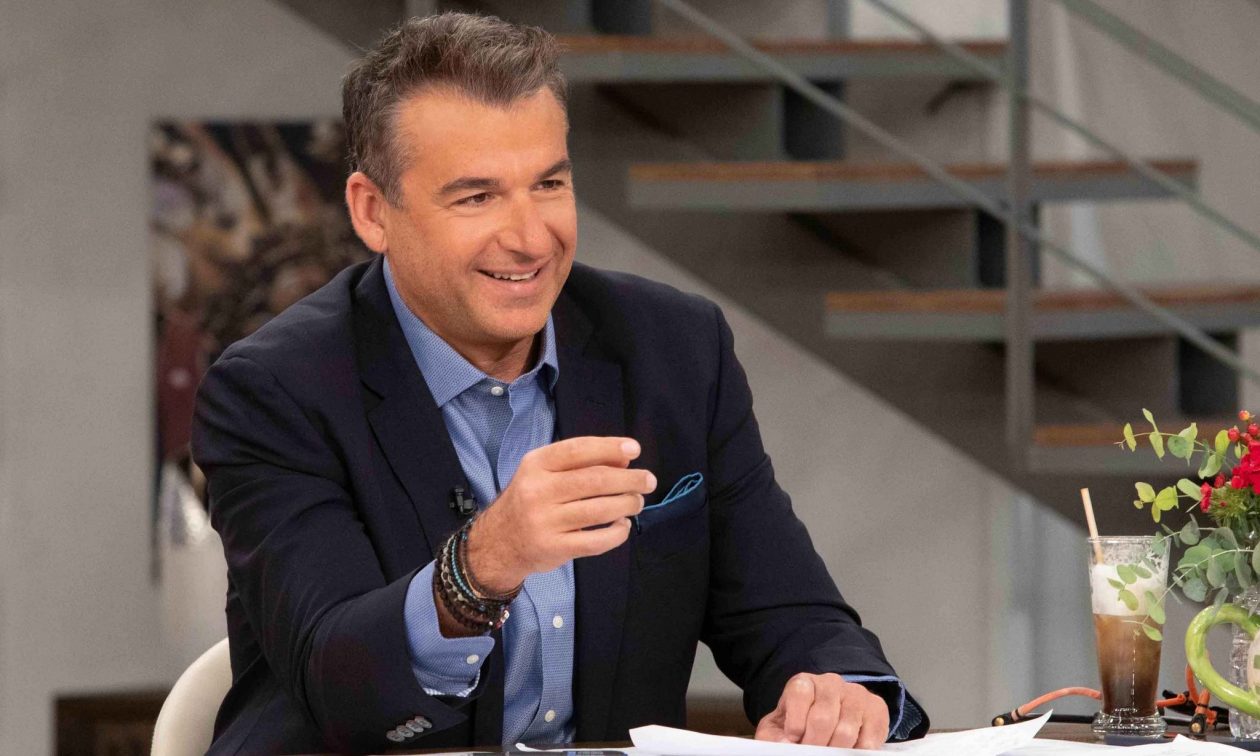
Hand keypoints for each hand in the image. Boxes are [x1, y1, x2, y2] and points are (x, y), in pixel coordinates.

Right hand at [466, 436, 655, 592]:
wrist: (499, 542)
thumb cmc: (530, 500)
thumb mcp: (545, 473)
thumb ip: (580, 463)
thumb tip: (624, 458)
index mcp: (536, 465)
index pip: (577, 450)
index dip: (609, 448)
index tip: (634, 450)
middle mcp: (538, 491)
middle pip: (593, 480)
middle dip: (628, 479)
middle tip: (648, 480)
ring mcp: (544, 521)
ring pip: (598, 510)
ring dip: (626, 504)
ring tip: (637, 501)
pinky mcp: (553, 548)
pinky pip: (595, 542)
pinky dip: (616, 533)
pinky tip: (623, 525)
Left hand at [755, 673, 889, 749]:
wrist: (831, 717)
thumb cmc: (801, 723)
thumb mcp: (780, 727)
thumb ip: (773, 736)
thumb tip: (783, 745)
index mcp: (804, 682)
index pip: (799, 693)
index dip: (795, 721)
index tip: (793, 739)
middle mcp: (831, 683)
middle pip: (823, 718)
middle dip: (814, 744)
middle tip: (811, 753)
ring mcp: (856, 694)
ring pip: (845, 730)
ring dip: (834, 750)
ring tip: (828, 753)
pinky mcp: (876, 708)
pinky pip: (869, 738)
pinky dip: (857, 752)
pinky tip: (848, 752)